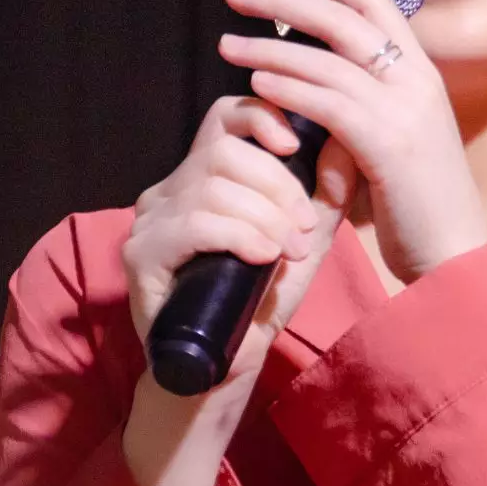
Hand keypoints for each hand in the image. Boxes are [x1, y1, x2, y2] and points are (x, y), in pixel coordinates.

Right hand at [120, 93, 352, 385]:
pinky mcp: (141, 256)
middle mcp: (169, 191)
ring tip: (288, 250)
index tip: (296, 145)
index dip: (261, 118)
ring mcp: (149, 221)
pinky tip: (264, 257)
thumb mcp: (306, 241)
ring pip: (211, 185)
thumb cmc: (262, 302)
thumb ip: (328, 195)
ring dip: (264, 216)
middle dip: (276, 183)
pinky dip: (238, 235)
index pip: (224, 117)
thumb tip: (345, 143)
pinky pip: (194, 225)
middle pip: (221, 149)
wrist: (227, 368)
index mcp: (203, 178)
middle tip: (303, 225)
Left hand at [219, 0, 486, 282]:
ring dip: (269, 47)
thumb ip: (367, 105)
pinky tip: (255, 85)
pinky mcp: (389, 145)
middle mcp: (416, 80)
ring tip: (227, 44)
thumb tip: (320, 82)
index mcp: (420, 72)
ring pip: (328, 58)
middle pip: (344, 17)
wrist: (455, 253)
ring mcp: (405, 110)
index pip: (374, 0)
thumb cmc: (418, 203)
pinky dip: (289, 89)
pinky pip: (329, 104)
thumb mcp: (396, 138)